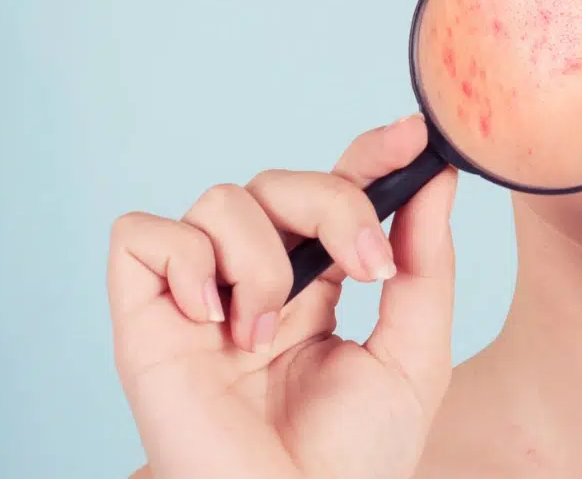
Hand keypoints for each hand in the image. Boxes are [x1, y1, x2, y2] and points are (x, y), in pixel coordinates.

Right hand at [107, 114, 457, 478]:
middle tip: (366, 266)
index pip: (334, 192)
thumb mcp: (414, 355)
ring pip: (220, 198)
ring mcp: (199, 299)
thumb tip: (439, 176)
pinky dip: (184, 259)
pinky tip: (214, 320)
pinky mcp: (145, 321)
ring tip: (266, 335)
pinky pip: (142, 235)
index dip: (367, 154)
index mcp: (318, 286)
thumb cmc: (353, 459)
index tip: (412, 135)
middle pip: (280, 182)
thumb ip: (425, 264)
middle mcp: (255, 282)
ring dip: (261, 257)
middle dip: (335, 203)